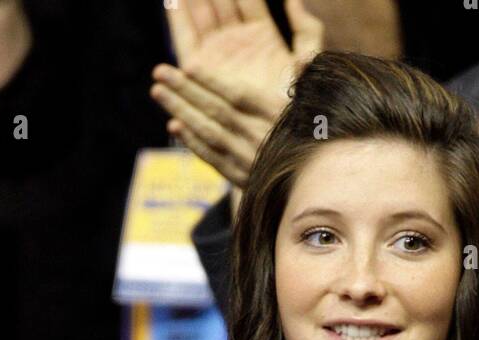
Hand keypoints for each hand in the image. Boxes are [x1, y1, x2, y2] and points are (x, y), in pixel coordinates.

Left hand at [154, 0, 323, 185]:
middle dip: (186, 91)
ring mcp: (250, 160)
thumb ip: (307, 51)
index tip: (188, 65)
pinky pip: (214, 159)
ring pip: (210, 133)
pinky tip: (174, 126)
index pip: (238, 95)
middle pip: (217, 112)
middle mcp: (262, 137)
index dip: (211, 81)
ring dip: (182, 112)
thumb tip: (296, 21)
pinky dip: (193, 143)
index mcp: (278, 113)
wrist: (320, 178)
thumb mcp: (319, 87)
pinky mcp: (244, 178)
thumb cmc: (319, 124)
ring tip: (158, 91)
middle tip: (159, 72)